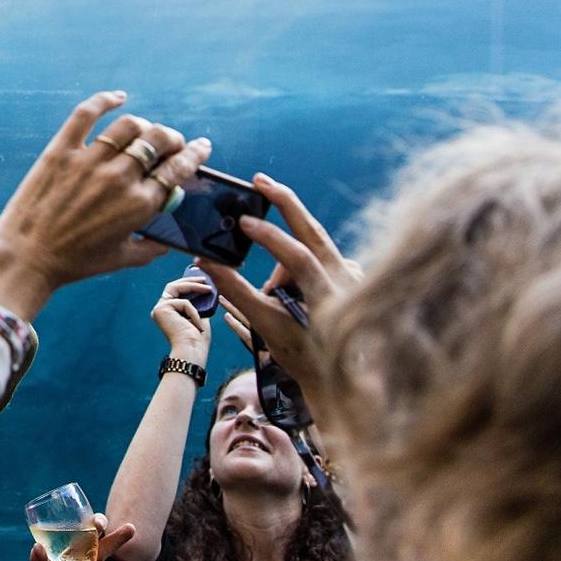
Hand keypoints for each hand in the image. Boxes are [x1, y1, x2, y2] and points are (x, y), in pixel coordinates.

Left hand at [0, 91, 209, 318]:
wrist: (27, 257)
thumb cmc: (75, 263)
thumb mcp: (122, 260)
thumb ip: (152, 248)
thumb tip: (169, 240)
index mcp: (139, 205)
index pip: (178, 169)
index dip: (194, 154)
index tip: (201, 147)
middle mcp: (119, 178)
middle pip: (158, 140)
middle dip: (172, 138)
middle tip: (171, 142)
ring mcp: (89, 161)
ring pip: (129, 125)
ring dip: (143, 125)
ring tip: (144, 131)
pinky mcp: (62, 150)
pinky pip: (87, 114)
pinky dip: (105, 100)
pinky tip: (117, 98)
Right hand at [151, 276, 212, 362]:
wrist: (190, 352)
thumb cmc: (196, 340)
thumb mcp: (199, 319)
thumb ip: (198, 306)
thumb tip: (204, 292)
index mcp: (167, 313)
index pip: (175, 292)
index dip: (187, 283)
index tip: (201, 279)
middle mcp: (160, 310)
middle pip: (174, 286)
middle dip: (190, 280)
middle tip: (205, 279)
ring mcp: (159, 309)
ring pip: (177, 288)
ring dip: (195, 287)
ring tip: (210, 290)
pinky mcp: (162, 309)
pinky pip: (184, 303)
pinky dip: (194, 312)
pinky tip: (197, 325)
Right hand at [198, 174, 360, 404]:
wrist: (344, 378)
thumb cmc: (304, 356)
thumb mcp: (266, 326)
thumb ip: (236, 292)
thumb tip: (206, 262)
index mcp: (331, 296)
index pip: (299, 256)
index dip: (270, 237)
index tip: (243, 223)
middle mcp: (348, 279)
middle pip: (314, 230)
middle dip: (284, 202)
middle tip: (259, 181)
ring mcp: (354, 274)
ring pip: (310, 249)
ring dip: (285, 259)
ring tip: (274, 296)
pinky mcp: (353, 274)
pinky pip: (319, 258)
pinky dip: (299, 264)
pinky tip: (294, 293)